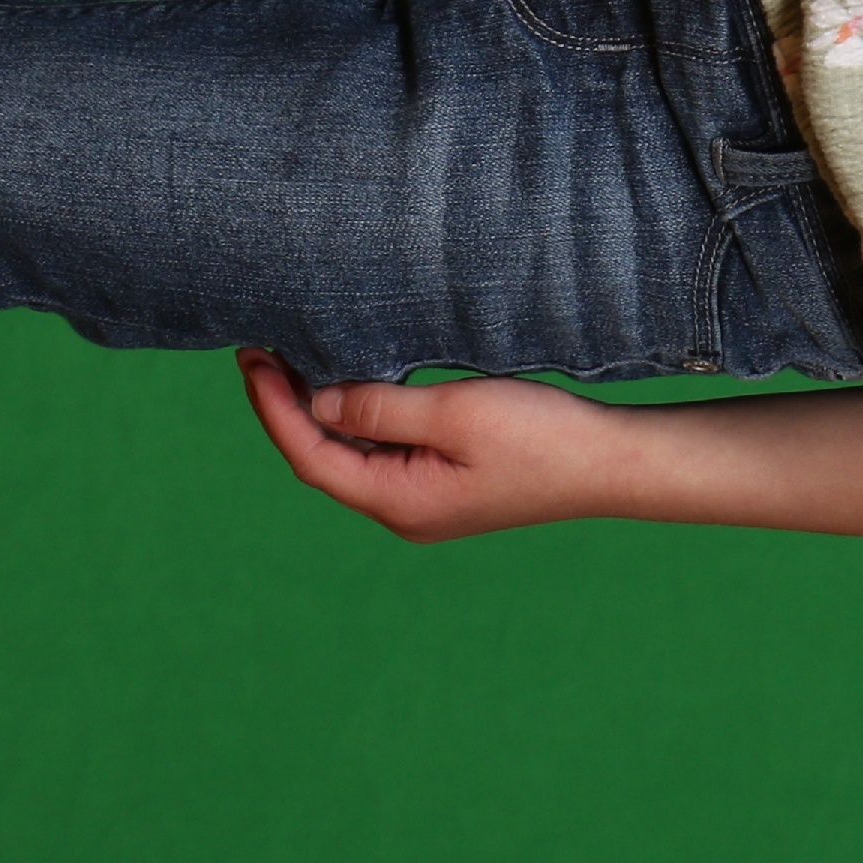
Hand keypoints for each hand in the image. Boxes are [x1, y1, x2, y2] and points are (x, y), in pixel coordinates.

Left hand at [238, 349, 656, 539]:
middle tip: (262, 351)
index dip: (273, 408)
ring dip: (321, 414)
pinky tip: (354, 388)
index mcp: (399, 502)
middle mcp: (404, 512)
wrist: (611, 464)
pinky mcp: (448, 487)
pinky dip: (358, 421)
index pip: (310, 456)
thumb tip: (316, 403)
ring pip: (353, 458)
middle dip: (288, 408)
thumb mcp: (455, 413)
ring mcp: (426, 503)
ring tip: (295, 363)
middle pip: (324, 461)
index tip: (251, 358)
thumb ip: (379, 409)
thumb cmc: (543, 437)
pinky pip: (385, 455)